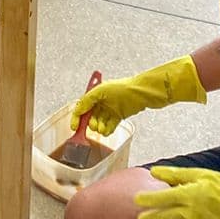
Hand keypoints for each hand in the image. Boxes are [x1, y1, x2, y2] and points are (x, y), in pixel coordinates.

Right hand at [70, 55, 205, 136]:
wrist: (144, 93)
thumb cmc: (125, 88)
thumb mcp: (102, 91)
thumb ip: (88, 100)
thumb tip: (77, 109)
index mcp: (97, 93)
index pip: (82, 106)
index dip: (77, 117)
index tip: (74, 127)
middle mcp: (103, 101)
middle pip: (90, 116)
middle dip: (90, 122)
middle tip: (94, 125)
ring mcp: (111, 109)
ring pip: (99, 122)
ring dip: (100, 127)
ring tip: (103, 128)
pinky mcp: (119, 116)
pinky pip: (109, 126)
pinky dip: (107, 129)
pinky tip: (108, 130)